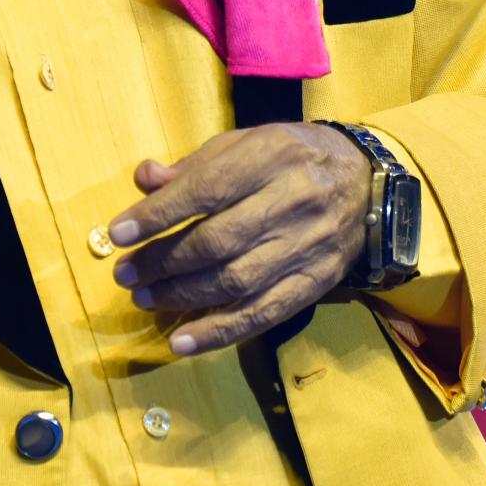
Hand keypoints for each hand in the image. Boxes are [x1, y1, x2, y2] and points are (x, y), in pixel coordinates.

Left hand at [106, 122, 368, 358]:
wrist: (368, 186)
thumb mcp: (245, 144)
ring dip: (182, 296)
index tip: (118, 234)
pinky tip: (182, 341)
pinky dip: (220, 332)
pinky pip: (264, 314)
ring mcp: (306, 246)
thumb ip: (195, 165)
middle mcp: (292, 201)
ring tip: (144, 298)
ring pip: (236, 280)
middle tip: (125, 274)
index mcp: (271, 156)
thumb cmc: (292, 159)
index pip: (206, 189)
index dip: (158, 215)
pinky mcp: (315, 283)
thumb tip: (145, 180)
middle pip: (218, 240)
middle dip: (164, 261)